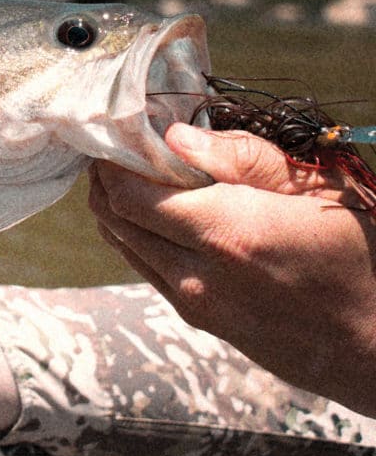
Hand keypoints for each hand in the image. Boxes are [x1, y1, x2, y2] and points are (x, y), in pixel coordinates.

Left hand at [88, 123, 375, 414]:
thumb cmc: (360, 255)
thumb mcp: (317, 188)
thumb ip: (242, 158)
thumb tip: (175, 138)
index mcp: (227, 233)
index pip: (129, 195)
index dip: (111, 162)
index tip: (117, 134)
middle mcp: (198, 275)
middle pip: (115, 220)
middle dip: (106, 180)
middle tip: (116, 149)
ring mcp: (195, 304)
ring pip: (125, 246)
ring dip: (117, 209)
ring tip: (131, 176)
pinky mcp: (199, 320)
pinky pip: (147, 269)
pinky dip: (137, 236)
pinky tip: (157, 216)